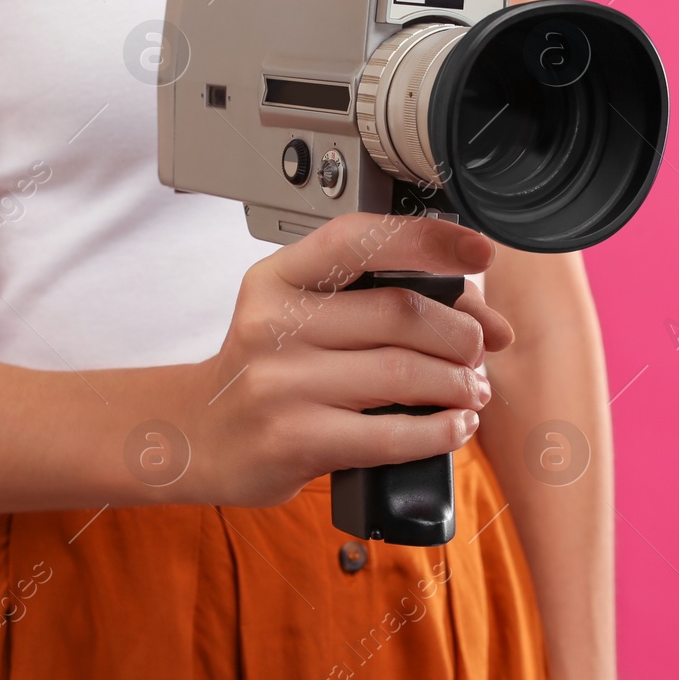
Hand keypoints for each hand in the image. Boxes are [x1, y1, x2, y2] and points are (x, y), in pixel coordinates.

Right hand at [177, 213, 514, 507]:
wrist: (198, 437)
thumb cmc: (268, 372)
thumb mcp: (300, 317)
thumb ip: (374, 302)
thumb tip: (480, 316)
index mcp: (277, 278)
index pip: (358, 240)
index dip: (428, 239)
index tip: (479, 251)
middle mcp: (273, 324)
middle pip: (399, 313)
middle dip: (460, 333)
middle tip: (478, 350)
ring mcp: (280, 384)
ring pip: (405, 373)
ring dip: (458, 383)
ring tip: (471, 389)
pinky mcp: (295, 440)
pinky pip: (391, 433)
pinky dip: (440, 430)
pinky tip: (454, 427)